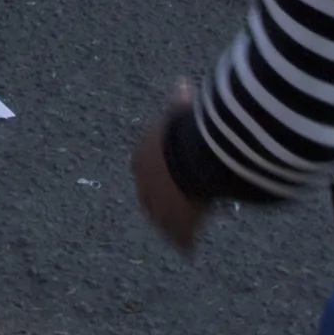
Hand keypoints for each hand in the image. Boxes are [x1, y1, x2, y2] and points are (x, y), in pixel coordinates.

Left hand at [132, 85, 211, 253]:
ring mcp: (161, 209)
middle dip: (160, 203)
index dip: (155, 175)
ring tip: (178, 236)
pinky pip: (181, 238)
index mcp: (142, 160)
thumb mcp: (180, 112)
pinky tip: (189, 252)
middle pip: (150, 199)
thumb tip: (182, 82)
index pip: (143, 169)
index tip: (164, 179)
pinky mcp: (178, 225)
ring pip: (163, 222)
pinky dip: (186, 244)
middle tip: (171, 208)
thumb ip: (179, 101)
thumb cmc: (185, 131)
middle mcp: (146, 187)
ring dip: (171, 226)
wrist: (191, 158)